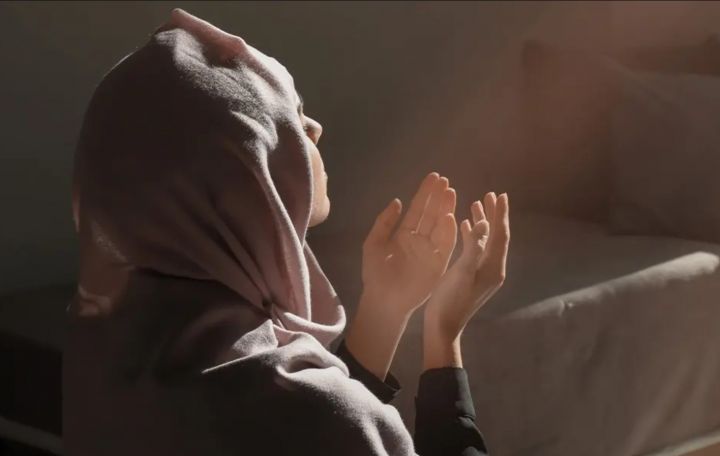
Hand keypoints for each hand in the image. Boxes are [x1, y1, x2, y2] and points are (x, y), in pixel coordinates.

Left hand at [360, 172, 457, 317]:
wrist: (382, 300)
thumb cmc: (375, 273)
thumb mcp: (373, 243)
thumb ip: (384, 222)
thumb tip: (396, 201)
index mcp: (404, 233)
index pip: (417, 209)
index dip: (425, 193)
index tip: (434, 177)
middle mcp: (420, 239)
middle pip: (431, 213)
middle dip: (438, 197)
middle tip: (445, 181)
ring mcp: (430, 251)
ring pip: (440, 226)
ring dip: (446, 209)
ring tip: (450, 192)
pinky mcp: (438, 264)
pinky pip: (446, 245)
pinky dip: (448, 231)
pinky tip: (449, 216)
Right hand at [424, 192, 510, 340]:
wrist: (444, 326)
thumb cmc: (451, 300)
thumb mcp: (462, 272)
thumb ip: (474, 247)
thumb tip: (485, 223)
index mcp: (493, 267)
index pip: (500, 234)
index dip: (500, 214)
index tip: (500, 195)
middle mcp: (493, 268)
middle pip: (496, 236)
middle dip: (493, 215)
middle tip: (490, 195)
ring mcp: (484, 273)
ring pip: (486, 241)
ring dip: (482, 223)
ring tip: (476, 204)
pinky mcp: (473, 276)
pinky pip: (476, 249)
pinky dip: (472, 235)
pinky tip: (464, 227)